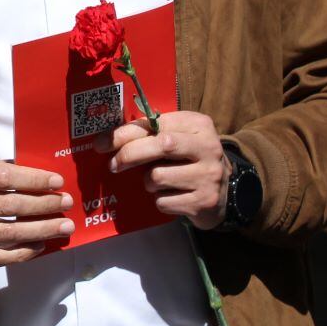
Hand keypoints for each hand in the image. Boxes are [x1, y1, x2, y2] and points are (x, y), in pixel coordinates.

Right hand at [0, 157, 73, 266]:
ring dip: (40, 231)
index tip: (56, 180)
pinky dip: (20, 253)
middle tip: (66, 203)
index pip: (3, 176)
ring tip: (63, 227)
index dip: (34, 179)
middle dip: (44, 205)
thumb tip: (30, 175)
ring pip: (7, 234)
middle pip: (10, 206)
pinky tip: (38, 246)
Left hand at [108, 112, 231, 229]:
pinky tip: (170, 196)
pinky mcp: (204, 201)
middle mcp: (209, 147)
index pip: (156, 124)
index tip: (102, 143)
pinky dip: (159, 200)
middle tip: (113, 165)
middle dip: (129, 155)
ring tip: (157, 181)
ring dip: (148, 182)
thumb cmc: (189, 160)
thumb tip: (109, 138)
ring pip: (158, 177)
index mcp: (199, 125)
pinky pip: (164, 201)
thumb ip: (152, 133)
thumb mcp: (178, 139)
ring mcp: (209, 176)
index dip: (125, 133)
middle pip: (160, 145)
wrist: (224, 194)